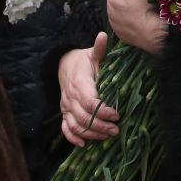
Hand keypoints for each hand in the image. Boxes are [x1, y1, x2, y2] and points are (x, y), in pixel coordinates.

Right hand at [57, 33, 118, 147]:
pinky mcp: (64, 113)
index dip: (103, 111)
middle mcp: (70, 97)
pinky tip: (85, 145)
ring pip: (75, 125)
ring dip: (91, 134)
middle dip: (100, 125)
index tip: (117, 114)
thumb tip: (104, 35)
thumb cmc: (82, 61)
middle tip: (116, 130)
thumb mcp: (91, 54)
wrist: (63, 65)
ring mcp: (66, 106)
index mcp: (79, 83)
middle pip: (83, 117)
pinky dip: (73, 138)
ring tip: (107, 136)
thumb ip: (99, 49)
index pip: (89, 102)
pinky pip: (65, 129)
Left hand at [108, 0, 168, 54]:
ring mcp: (115, 26)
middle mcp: (109, 12)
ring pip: (123, 13)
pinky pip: (126, 25)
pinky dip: (131, 23)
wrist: (154, 34)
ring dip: (129, 12)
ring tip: (143, 14)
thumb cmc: (148, 7)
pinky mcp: (121, 36)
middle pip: (121, 0)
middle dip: (129, 0)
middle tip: (143, 4)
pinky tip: (140, 23)